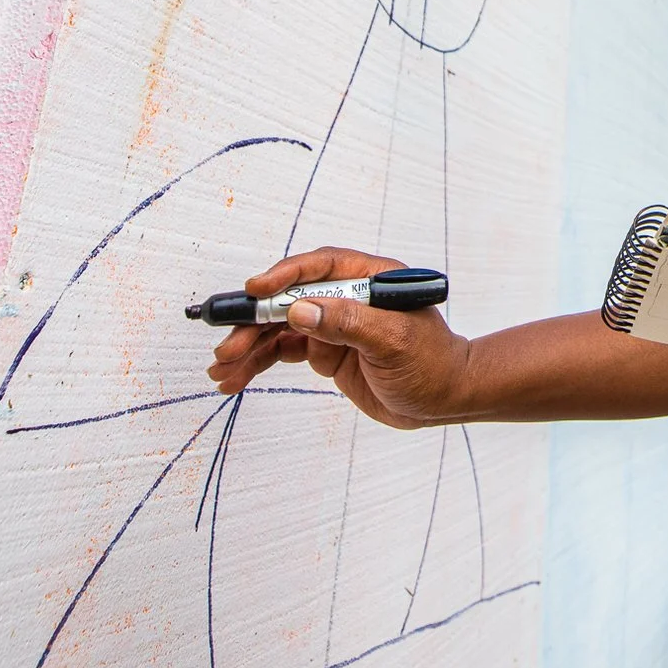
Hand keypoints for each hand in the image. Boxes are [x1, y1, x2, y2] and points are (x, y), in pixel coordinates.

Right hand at [204, 246, 473, 428]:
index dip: (285, 276)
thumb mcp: (393, 342)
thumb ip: (347, 324)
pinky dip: (259, 362)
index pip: (320, 268)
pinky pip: (284, 350)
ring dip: (249, 347)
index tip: (256, 289)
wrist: (445, 399)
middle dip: (255, 322)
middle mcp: (347, 297)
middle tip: (227, 345)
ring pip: (280, 328)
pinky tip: (236, 377)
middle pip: (290, 300)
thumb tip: (299, 310)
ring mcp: (334, 324)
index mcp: (369, 279)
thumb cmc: (433, 364)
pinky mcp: (326, 351)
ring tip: (222, 368)